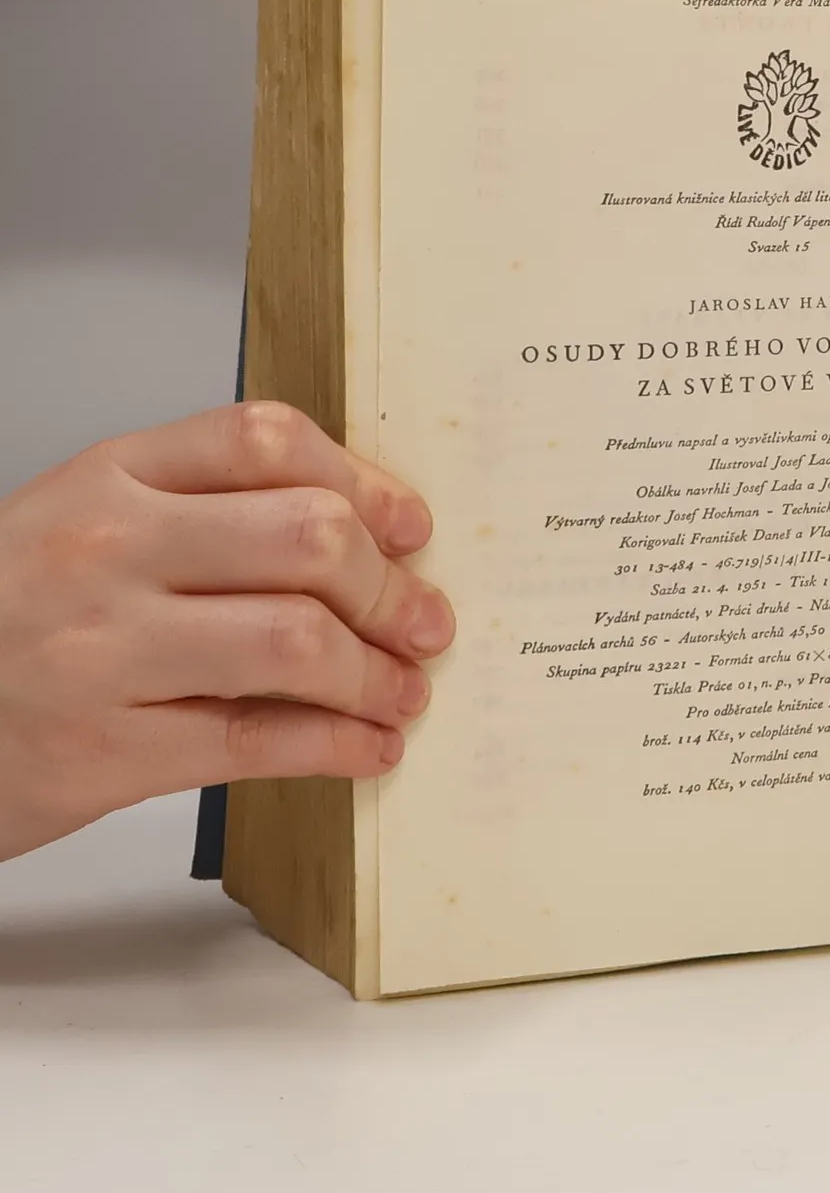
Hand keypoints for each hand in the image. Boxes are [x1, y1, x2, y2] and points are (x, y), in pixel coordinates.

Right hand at [0, 401, 454, 862]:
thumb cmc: (8, 619)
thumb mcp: (86, 528)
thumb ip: (204, 513)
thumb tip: (366, 536)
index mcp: (108, 478)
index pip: (267, 441)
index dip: (365, 483)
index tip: (410, 528)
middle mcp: (106, 551)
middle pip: (307, 537)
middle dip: (392, 588)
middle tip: (426, 622)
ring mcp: (102, 651)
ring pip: (298, 640)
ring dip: (378, 674)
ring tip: (403, 691)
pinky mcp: (105, 751)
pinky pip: (261, 740)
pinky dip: (340, 745)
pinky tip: (369, 747)